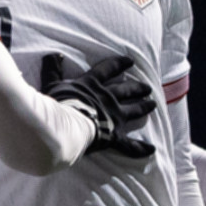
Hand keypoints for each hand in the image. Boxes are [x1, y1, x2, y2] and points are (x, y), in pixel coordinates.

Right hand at [40, 52, 156, 158]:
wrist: (64, 127)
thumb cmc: (56, 106)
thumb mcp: (52, 84)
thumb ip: (53, 70)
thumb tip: (53, 55)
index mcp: (92, 85)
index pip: (108, 70)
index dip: (118, 64)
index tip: (129, 62)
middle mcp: (107, 98)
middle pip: (126, 90)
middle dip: (137, 88)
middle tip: (147, 88)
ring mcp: (113, 116)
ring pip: (133, 110)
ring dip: (143, 107)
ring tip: (152, 104)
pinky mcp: (114, 136)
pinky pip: (129, 144)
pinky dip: (140, 148)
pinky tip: (151, 149)